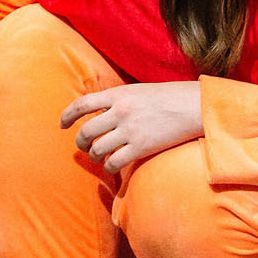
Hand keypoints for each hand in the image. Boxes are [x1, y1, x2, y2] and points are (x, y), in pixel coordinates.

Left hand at [60, 81, 203, 171]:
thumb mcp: (138, 90)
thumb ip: (119, 100)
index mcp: (118, 94)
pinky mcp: (141, 147)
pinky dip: (109, 166)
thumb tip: (101, 113)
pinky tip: (113, 165)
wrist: (195, 106)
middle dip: (80, 142)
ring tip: (100, 157)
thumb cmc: (169, 97)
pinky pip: (114, 162)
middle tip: (84, 146)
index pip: (82, 104)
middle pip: (86, 131)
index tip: (62, 125)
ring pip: (97, 149)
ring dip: (95, 156)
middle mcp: (120, 111)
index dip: (66, 115)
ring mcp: (130, 130)